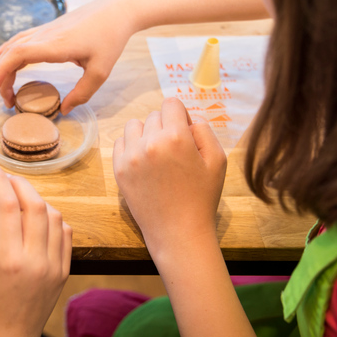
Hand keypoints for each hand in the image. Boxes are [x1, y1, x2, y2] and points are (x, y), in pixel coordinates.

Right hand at [0, 0, 139, 114]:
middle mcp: (45, 35)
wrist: (118, 9)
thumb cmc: (111, 38)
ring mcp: (46, 30)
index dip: (1, 71)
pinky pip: (22, 40)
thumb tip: (64, 110)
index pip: (18, 55)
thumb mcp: (100, 71)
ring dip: (1, 64)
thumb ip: (82, 93)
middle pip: (11, 53)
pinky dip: (8, 50)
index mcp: (55, 45)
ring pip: (14, 45)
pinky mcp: (50, 28)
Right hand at [0, 161, 71, 336]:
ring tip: (19, 196)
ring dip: (37, 199)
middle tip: (5, 177)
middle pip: (35, 205)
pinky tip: (37, 216)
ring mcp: (54, 266)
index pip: (8, 206)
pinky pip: (66, 232)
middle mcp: (36, 261)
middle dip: (20, 184)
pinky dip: (53, 217)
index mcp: (8, 260)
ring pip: (54, 216)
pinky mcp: (64, 270)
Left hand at [112, 98, 226, 255]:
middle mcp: (150, 143)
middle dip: (165, 127)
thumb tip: (186, 119)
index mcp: (176, 137)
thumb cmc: (202, 197)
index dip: (181, 116)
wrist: (179, 232)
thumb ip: (203, 130)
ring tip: (157, 154)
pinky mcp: (119, 170)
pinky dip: (131, 147)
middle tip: (175, 151)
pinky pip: (120, 142)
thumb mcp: (217, 160)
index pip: (171, 104)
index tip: (185, 133)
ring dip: (146, 134)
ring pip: (134, 126)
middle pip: (154, 116)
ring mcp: (131, 157)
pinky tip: (144, 162)